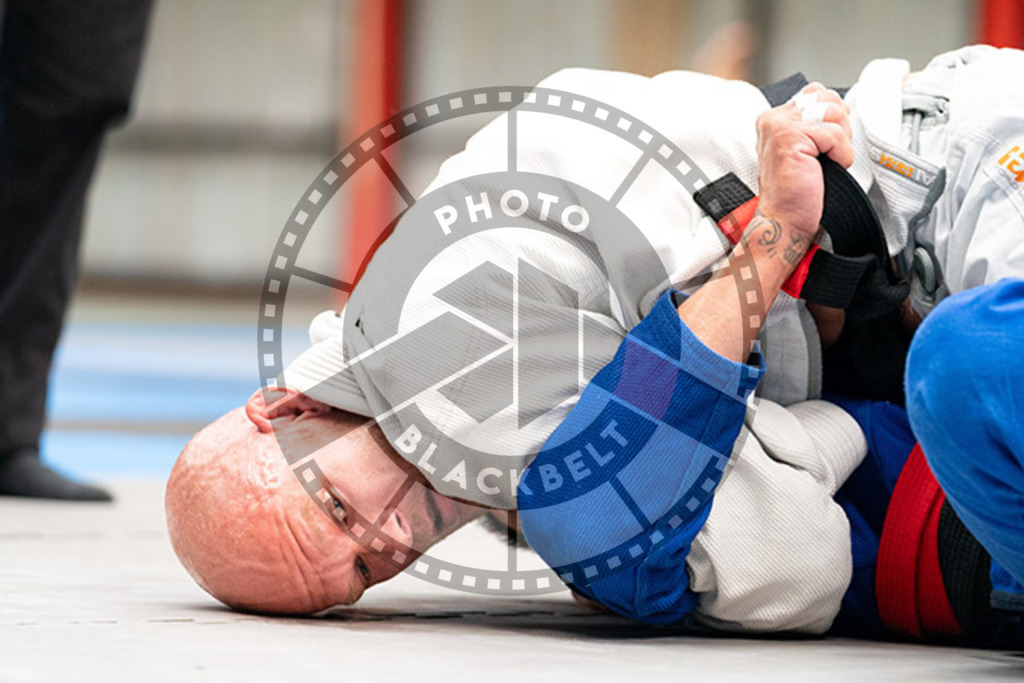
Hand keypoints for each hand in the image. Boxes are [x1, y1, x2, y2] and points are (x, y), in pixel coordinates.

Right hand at [755, 83, 853, 237]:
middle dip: (838, 126)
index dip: (832, 118)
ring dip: (840, 142)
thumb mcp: (804, 148)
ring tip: (825, 162)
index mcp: (773, 119)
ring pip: (834, 112)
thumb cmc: (796, 191)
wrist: (785, 220)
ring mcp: (779, 126)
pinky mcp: (791, 138)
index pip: (816, 93)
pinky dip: (840, 155)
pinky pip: (835, 134)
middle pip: (828, 98)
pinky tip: (825, 169)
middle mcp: (773, 118)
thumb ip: (812, 124)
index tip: (824, 145)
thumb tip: (841, 108)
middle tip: (825, 154)